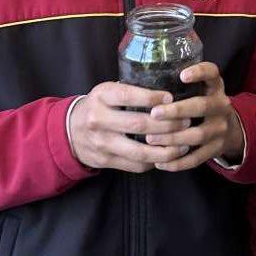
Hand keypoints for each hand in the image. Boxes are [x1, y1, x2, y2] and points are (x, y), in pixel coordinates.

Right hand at [68, 82, 193, 172]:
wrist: (68, 131)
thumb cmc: (99, 106)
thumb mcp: (107, 91)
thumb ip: (130, 90)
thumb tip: (167, 89)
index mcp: (101, 97)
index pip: (128, 96)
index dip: (151, 98)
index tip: (171, 98)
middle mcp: (99, 119)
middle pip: (139, 124)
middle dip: (168, 125)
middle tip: (187, 121)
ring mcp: (101, 143)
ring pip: (140, 151)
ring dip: (166, 150)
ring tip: (184, 144)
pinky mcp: (105, 160)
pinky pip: (135, 165)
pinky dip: (155, 162)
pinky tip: (168, 156)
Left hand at [142, 62, 244, 173]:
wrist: (230, 130)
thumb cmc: (202, 105)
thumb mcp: (200, 89)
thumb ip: (180, 86)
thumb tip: (139, 84)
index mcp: (215, 87)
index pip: (212, 73)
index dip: (199, 72)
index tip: (182, 75)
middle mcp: (221, 105)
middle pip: (202, 106)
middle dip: (177, 110)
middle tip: (154, 113)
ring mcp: (221, 129)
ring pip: (198, 135)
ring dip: (173, 138)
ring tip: (150, 139)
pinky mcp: (217, 149)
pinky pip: (197, 158)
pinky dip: (178, 162)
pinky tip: (160, 162)